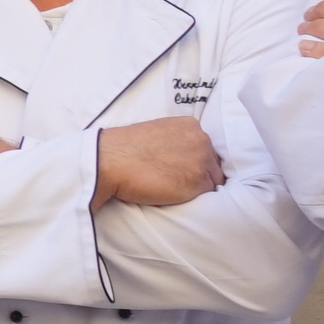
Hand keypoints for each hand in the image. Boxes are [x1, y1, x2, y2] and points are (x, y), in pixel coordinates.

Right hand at [94, 115, 219, 208]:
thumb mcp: (158, 132)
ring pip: (212, 181)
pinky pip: (205, 196)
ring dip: (197, 187)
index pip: (206, 148)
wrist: (110, 161)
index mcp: (191, 125)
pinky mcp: (198, 183)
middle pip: (213, 164)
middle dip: (199, 173)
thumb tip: (184, 155)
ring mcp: (202, 161)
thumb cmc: (126, 148)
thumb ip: (178, 139)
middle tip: (176, 180)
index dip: (195, 161)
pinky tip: (172, 194)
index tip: (181, 168)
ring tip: (172, 188)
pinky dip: (192, 198)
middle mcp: (202, 140)